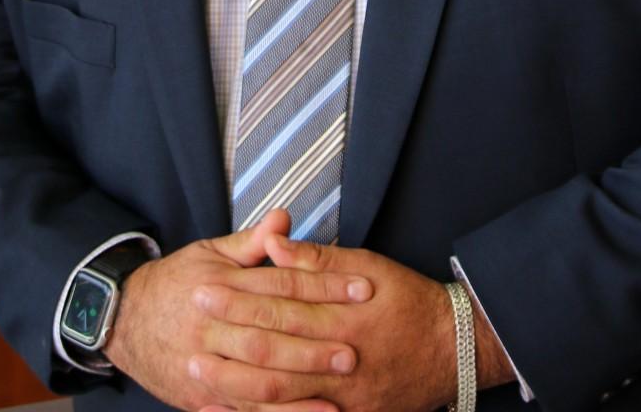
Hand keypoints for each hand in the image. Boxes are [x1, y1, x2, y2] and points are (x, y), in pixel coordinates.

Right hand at [105, 209, 373, 411]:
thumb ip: (252, 241)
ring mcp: (205, 364)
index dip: (323, 285)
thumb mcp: (210, 253)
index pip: (281, 283)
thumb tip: (285, 218)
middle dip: (315, 340)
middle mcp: (213, 325)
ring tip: (340, 384)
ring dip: (301, 383)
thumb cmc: (177, 281)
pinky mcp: (200, 397)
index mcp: (221, 284)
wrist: (124, 320)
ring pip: (257, 376)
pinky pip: (243, 409)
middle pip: (271, 332)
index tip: (361, 288)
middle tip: (356, 344)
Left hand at [191, 234, 511, 411]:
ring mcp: (343, 395)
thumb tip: (275, 246)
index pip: (281, 302)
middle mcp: (341, 355)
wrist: (451, 350)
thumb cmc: (407, 300)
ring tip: (198, 367)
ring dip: (233, 379)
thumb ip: (317, 261)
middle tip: (189, 324)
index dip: (240, 295)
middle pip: (274, 346)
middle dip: (228, 334)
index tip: (203, 287)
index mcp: (343, 312)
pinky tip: (231, 408)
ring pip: (279, 391)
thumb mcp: (368, 266)